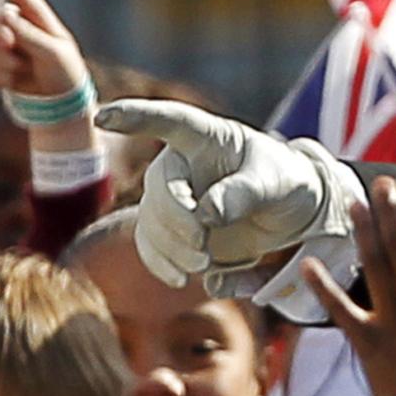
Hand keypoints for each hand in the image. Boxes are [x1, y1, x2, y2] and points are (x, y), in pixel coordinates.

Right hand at [0, 0, 89, 98]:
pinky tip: (15, 81)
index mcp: (37, 16)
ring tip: (25, 69)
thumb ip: (29, 34)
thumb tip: (5, 15)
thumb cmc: (65, 70)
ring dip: (3, 60)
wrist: (59, 102)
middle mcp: (17, 27)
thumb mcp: (53, 51)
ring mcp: (3, 47)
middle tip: (7, 42)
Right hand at [94, 98, 353, 286]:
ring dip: (171, 247)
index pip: (169, 120)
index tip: (104, 117)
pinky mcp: (174, 230)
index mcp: (208, 138)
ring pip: (152, 221)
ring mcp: (175, 197)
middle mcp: (183, 164)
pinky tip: (180, 278)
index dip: (135, 117)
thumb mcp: (275, 181)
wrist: (291, 212)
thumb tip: (206, 214)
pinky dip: (162, 263)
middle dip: (176, 220)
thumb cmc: (284, 181)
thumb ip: (244, 192)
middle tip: (204, 248)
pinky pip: (152, 246)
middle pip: (160, 187)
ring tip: (204, 264)